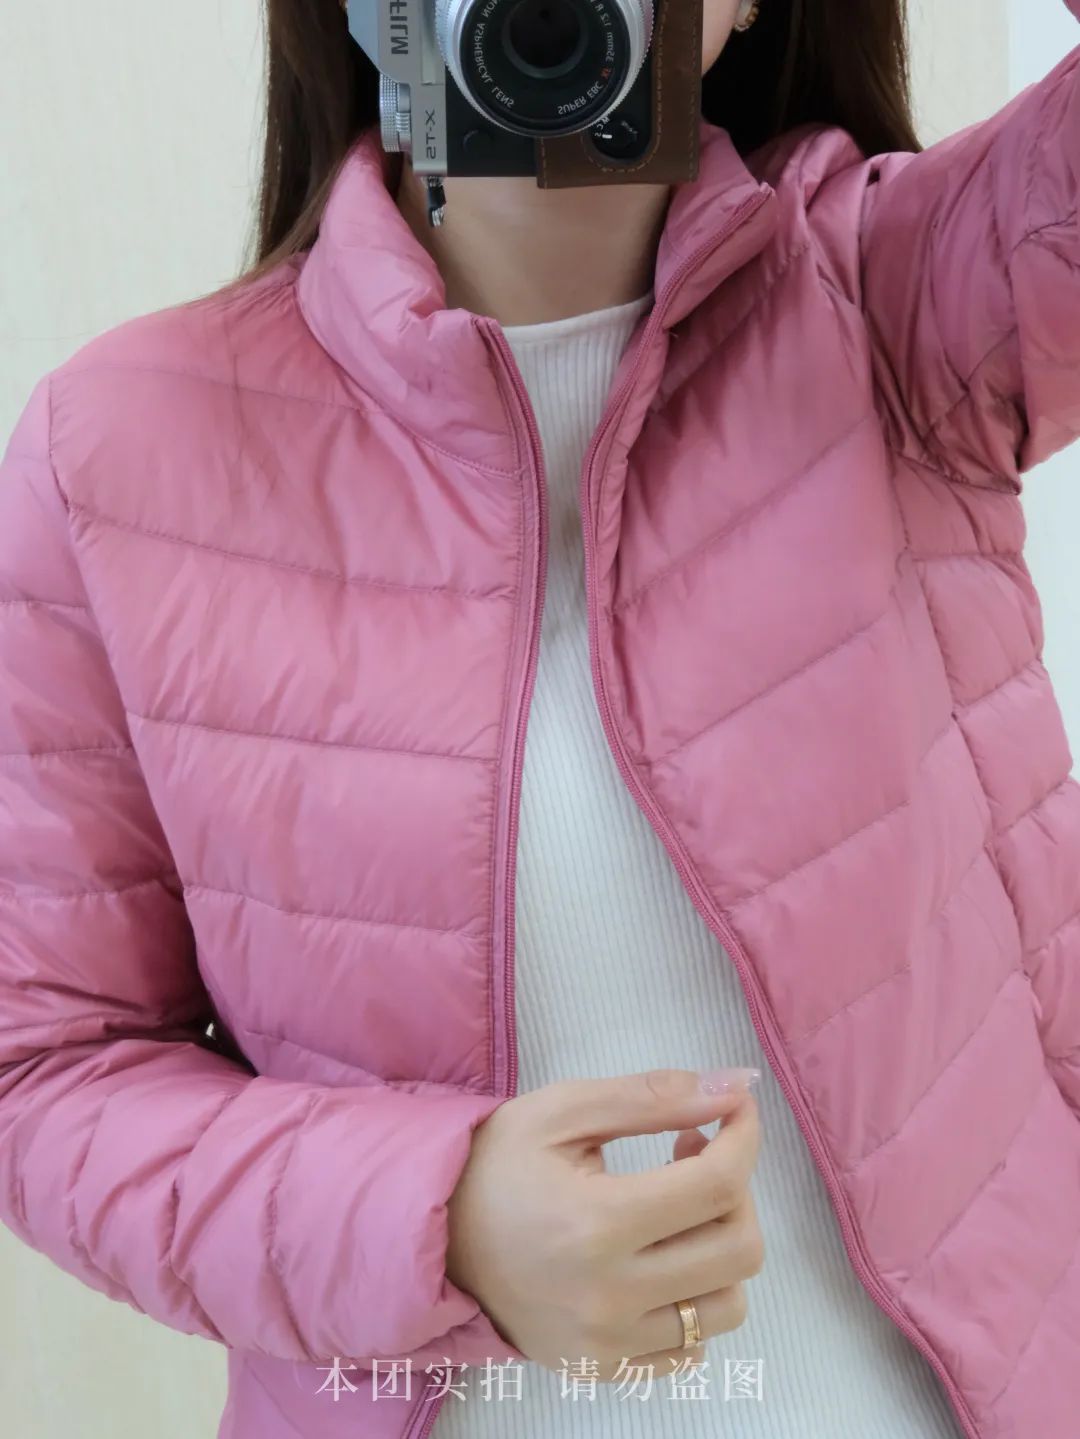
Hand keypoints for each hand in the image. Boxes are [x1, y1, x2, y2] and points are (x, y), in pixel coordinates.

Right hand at [445, 1067, 763, 1380]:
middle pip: (738, 1249)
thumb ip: (653, 1097)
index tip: (734, 1109)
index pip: (718, 1185)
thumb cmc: (496, 1164)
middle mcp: (608, 1297)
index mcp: (595, 1224)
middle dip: (735, 1188)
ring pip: (727, 1304)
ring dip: (719, 1244)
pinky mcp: (604, 1369)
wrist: (433, 1238)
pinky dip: (694, 1300)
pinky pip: (692, 1348)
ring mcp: (608, 1344)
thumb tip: (736, 1087)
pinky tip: (660, 1258)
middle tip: (692, 1152)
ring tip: (675, 1207)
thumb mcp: (564, 1109)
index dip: (744, 1136)